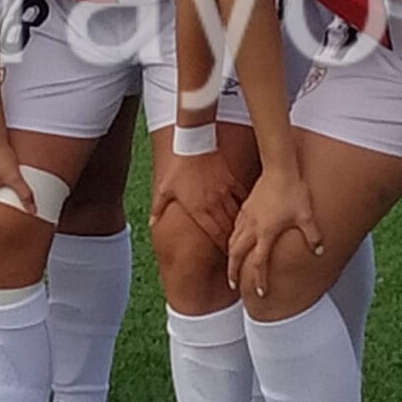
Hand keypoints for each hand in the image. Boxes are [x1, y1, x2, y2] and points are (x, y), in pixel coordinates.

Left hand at [151, 132, 244, 249]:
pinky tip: (250, 215)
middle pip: (227, 229)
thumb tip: (151, 223)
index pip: (214, 234)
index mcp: (198, 209)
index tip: (228, 257)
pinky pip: (241, 198)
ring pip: (236, 216)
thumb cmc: (178, 168)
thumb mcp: (165, 189)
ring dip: (240, 228)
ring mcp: (224, 193)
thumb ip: (158, 208)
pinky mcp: (231, 182)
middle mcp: (214, 204)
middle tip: (240, 252)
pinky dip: (245, 207)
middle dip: (234, 242)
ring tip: (246, 238)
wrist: (195, 145)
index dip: (222, 247)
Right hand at [226, 166, 321, 298]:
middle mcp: (252, 228)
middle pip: (236, 255)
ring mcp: (247, 216)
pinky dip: (234, 238)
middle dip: (233, 272)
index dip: (259, 280)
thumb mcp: (306, 215)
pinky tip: (237, 239)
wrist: (279, 168)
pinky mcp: (246, 207)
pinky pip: (235, 227)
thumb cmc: (293, 191)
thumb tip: (319, 251)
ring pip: (232, 241)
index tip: (259, 293)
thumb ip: (312, 236)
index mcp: (266, 233)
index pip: (258, 263)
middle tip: (234, 285)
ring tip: (232, 265)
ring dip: (231, 256)